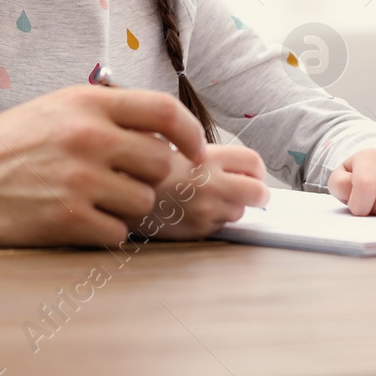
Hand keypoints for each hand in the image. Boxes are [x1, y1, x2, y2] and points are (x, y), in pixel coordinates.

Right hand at [0, 85, 206, 246]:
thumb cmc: (3, 146)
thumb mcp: (55, 109)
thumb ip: (104, 114)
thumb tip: (159, 129)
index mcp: (88, 103)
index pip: (165, 110)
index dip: (192, 132)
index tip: (197, 150)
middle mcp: (89, 137)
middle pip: (162, 163)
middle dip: (151, 179)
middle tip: (125, 184)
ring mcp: (80, 179)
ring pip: (143, 203)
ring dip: (126, 209)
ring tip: (91, 203)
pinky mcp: (67, 219)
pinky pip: (117, 235)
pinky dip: (104, 234)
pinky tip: (76, 222)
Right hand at [132, 143, 269, 240]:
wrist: (116, 191)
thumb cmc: (142, 163)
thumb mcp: (173, 144)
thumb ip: (206, 150)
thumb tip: (234, 160)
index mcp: (206, 158)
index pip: (253, 162)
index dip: (256, 168)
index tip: (252, 172)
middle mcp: (209, 185)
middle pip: (258, 193)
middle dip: (259, 194)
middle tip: (252, 192)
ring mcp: (204, 212)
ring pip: (238, 212)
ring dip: (230, 206)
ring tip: (207, 198)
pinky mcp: (196, 231)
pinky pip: (218, 227)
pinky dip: (212, 220)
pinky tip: (192, 210)